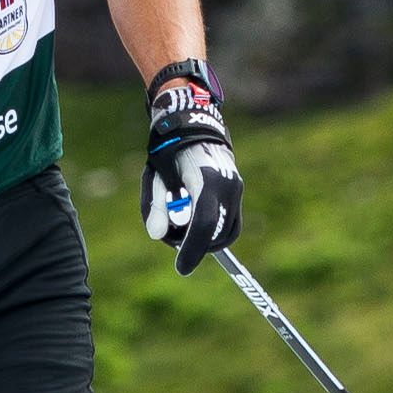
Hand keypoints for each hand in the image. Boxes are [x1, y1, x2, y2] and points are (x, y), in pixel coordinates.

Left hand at [142, 59, 241, 276]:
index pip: (203, 225)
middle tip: (172, 239)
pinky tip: (191, 220)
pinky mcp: (237, 189)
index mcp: (206, 181)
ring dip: (205, 238)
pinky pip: (230, 221)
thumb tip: (157, 236)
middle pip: (217, 233)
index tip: (181, 268)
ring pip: (227, 230)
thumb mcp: (155, 177)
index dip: (192, 250)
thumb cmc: (169, 149)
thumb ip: (155, 206)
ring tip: (180, 224)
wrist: (193, 123)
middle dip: (195, 245)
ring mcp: (236, 187)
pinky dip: (213, 228)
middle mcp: (227, 185)